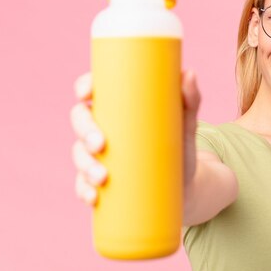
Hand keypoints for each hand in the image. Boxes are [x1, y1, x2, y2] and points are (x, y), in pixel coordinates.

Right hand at [70, 69, 201, 206]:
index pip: (93, 90)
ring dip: (84, 165)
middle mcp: (104, 128)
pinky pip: (84, 184)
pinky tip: (92, 196)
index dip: (83, 87)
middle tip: (100, 144)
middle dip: (84, 131)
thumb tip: (189, 74)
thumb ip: (190, 100)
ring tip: (102, 177)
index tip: (86, 93)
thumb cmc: (181, 147)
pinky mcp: (101, 180)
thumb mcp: (186, 125)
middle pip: (80, 121)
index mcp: (119, 108)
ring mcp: (100, 155)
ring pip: (80, 154)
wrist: (186, 186)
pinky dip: (84, 190)